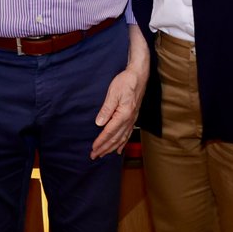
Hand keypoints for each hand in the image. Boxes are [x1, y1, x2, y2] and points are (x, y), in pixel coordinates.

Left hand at [90, 24, 149, 158]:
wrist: (139, 75)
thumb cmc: (126, 82)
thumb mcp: (113, 93)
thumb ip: (106, 109)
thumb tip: (99, 123)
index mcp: (123, 115)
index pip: (109, 132)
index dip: (101, 142)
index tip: (93, 149)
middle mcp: (129, 120)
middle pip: (115, 139)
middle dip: (104, 148)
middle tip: (94, 156)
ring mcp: (132, 120)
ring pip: (121, 139)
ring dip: (112, 148)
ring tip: (103, 155)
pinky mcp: (133, 118)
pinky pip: (127, 134)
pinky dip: (122, 143)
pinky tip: (119, 149)